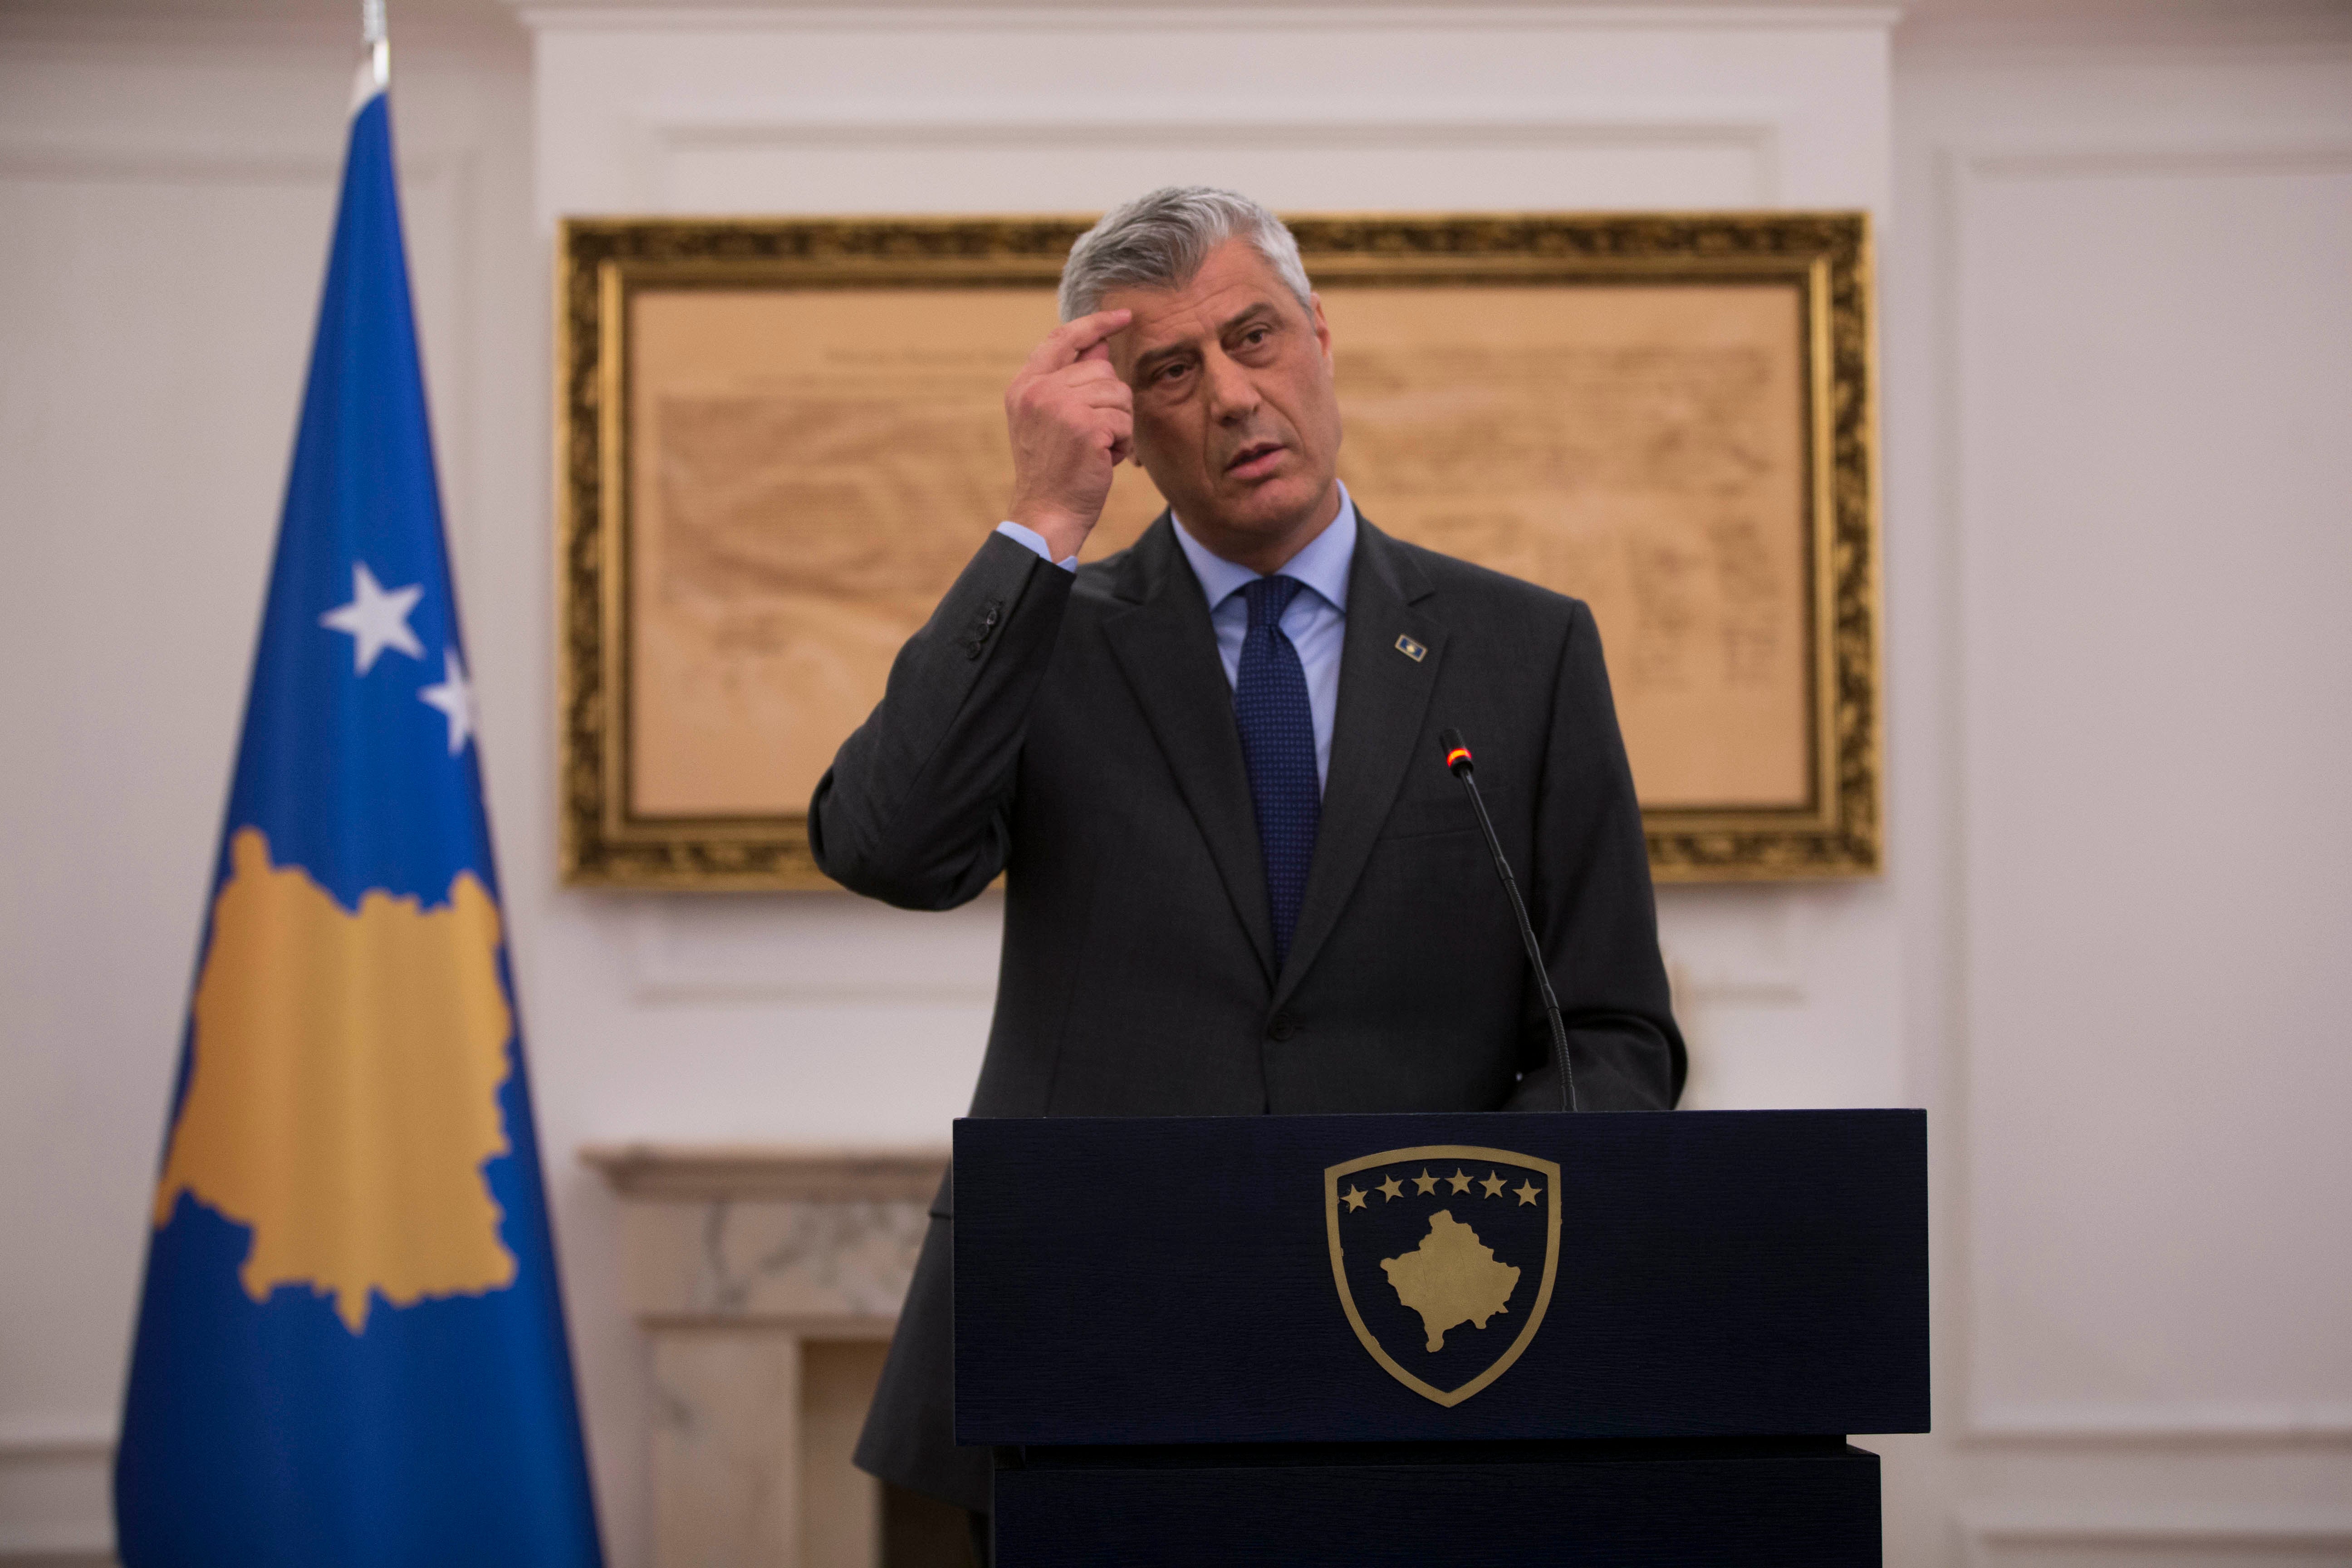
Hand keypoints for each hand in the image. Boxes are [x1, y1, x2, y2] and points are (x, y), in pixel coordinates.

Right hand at [1004, 309, 1133, 561]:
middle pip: (1102, 370)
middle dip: (1110, 403)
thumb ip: (1071, 379)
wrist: (1047, 514)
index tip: (1123, 316)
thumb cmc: (1054, 471)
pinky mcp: (1084, 426)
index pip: (1063, 337)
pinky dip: (1122, 443)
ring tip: (1095, 449)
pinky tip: (1102, 460)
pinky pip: (1124, 420)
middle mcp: (1038, 390)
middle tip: (1093, 436)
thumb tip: (1101, 344)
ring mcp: (1059, 406)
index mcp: (1025, 385)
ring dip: (1118, 425)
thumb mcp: (1053, 419)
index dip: (1096, 324)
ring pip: (1118, 394)